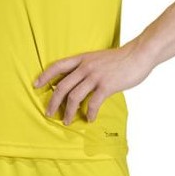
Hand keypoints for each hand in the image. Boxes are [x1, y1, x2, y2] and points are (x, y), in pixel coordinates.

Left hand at [33, 44, 151, 125]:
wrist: (139, 54)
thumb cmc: (120, 58)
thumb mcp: (98, 58)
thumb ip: (87, 67)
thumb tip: (78, 81)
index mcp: (82, 59)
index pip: (57, 66)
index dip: (44, 76)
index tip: (35, 85)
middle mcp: (85, 67)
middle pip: (62, 86)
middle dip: (53, 102)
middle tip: (49, 113)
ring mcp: (95, 76)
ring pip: (74, 97)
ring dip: (69, 112)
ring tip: (67, 121)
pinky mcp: (106, 86)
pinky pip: (93, 103)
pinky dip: (89, 113)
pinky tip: (90, 118)